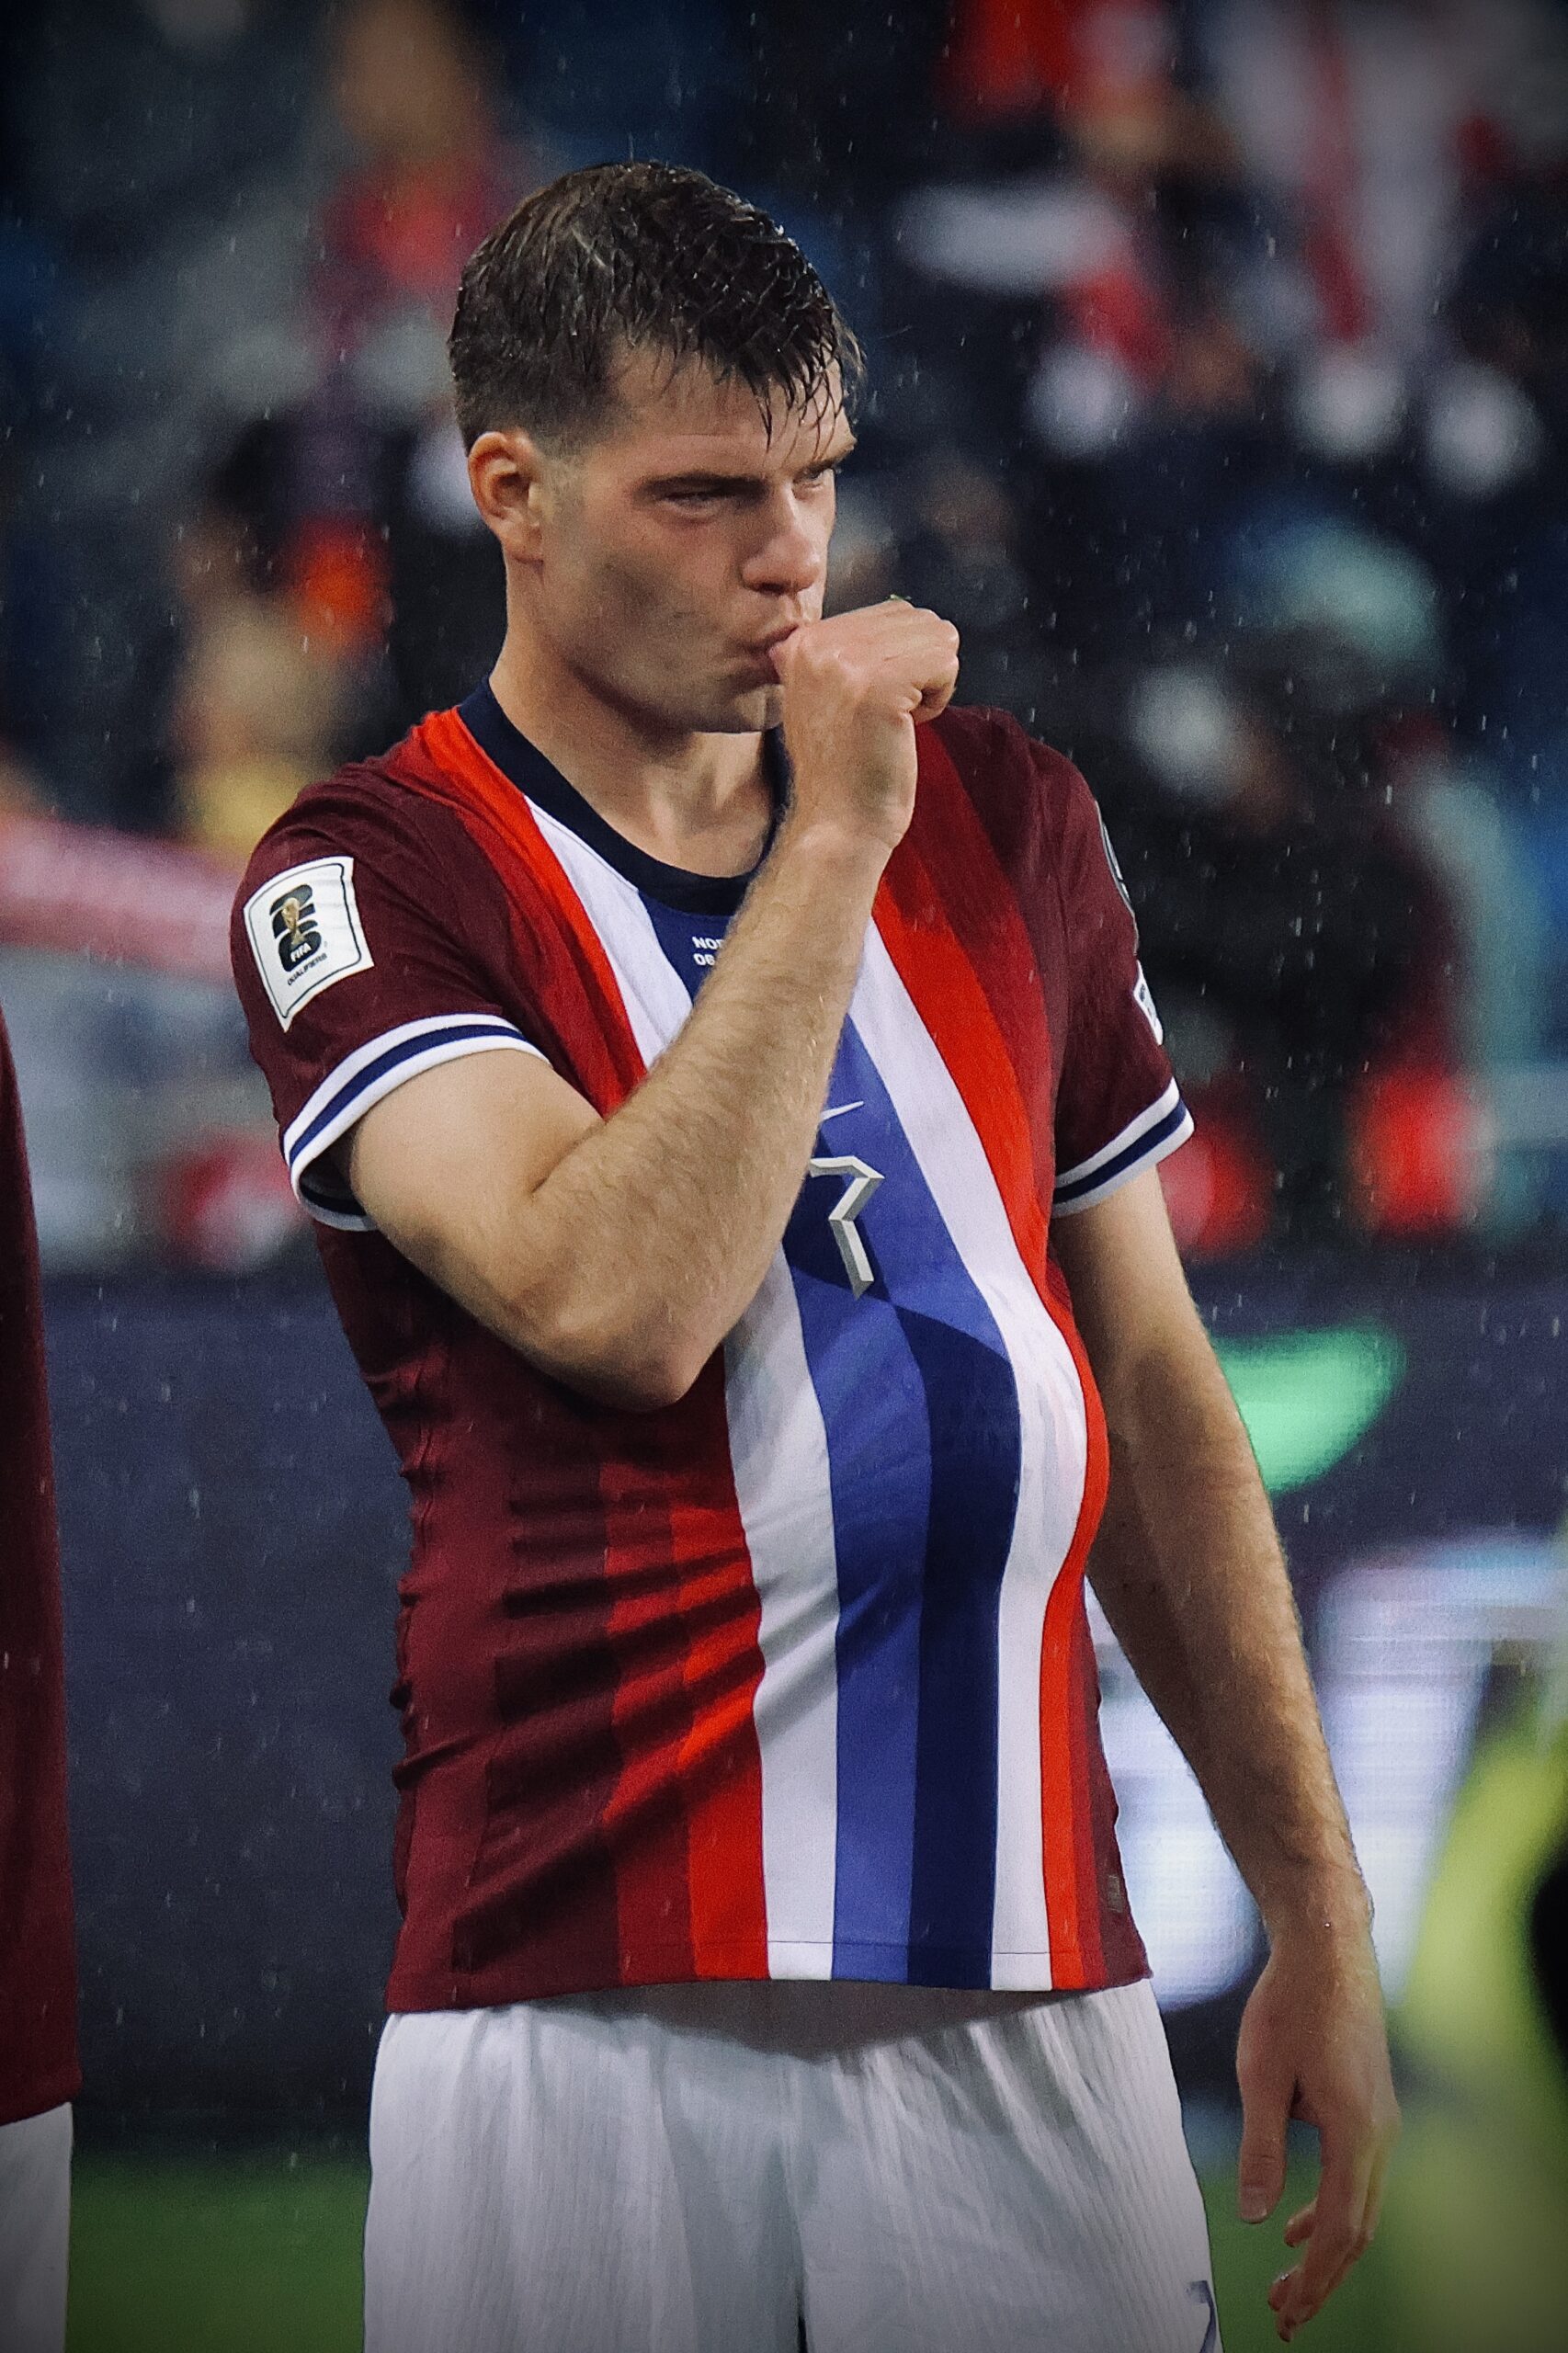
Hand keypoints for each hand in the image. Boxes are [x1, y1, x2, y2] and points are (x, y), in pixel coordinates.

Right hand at [771, 598, 959, 856]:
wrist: (837, 825)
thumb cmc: (847, 767)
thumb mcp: (830, 692)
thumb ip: (853, 650)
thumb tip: (907, 610)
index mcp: (803, 640)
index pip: (892, 611)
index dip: (901, 659)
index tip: (872, 705)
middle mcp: (818, 643)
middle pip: (917, 618)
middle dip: (920, 666)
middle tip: (889, 716)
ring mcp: (846, 663)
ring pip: (936, 636)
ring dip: (931, 681)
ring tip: (896, 721)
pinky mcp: (880, 686)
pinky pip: (945, 662)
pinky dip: (940, 697)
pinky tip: (909, 727)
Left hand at [1235, 1919, 1399, 2340]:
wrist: (1328, 1946)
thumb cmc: (1290, 2002)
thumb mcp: (1261, 2074)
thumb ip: (1260, 2147)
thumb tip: (1258, 2217)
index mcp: (1356, 2131)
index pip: (1341, 2228)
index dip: (1315, 2278)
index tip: (1286, 2311)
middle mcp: (1380, 2133)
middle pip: (1358, 2229)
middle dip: (1323, 2278)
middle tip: (1284, 2316)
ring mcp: (1381, 2121)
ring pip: (1361, 2206)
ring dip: (1327, 2248)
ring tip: (1290, 2284)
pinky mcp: (1370, 2107)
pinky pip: (1356, 2178)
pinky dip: (1330, 2211)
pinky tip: (1297, 2225)